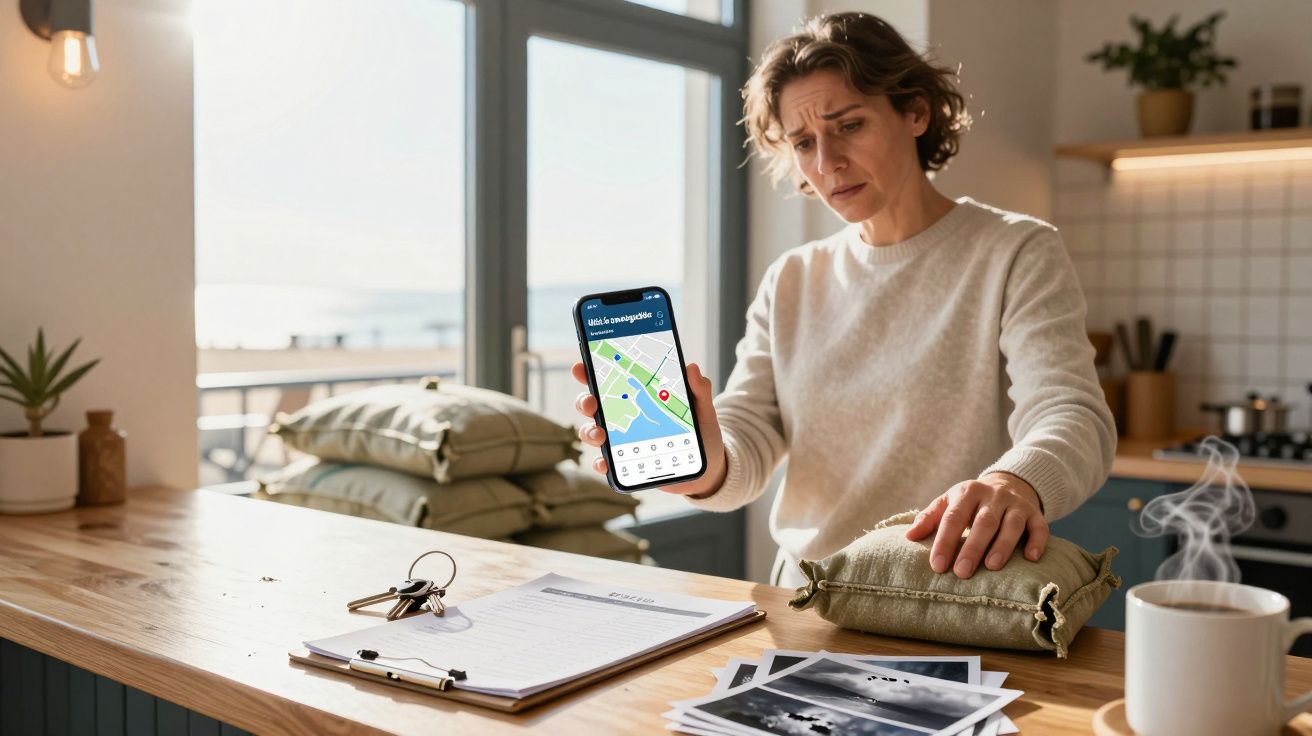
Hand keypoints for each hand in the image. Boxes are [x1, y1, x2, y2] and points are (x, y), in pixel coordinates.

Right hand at [570, 361, 727, 497]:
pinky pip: (606, 463)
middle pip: (593, 406)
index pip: (609, 381)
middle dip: (585, 402)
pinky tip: (604, 462)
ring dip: (590, 432)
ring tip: (600, 435)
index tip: (581, 367)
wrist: (707, 467)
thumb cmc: (701, 433)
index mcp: (638, 397)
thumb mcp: (702, 409)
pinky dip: (600, 462)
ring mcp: (622, 441)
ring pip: (593, 433)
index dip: (590, 373)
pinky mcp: (626, 463)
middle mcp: (624, 417)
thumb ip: (698, 389)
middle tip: (591, 403)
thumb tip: (692, 368)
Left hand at [904, 472, 1048, 578]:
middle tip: (962, 572)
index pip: (953, 517)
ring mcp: (1016, 504)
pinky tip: (1031, 558)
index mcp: (967, 492)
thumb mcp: (948, 502)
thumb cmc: (970, 502)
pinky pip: (1039, 526)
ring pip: (1011, 524)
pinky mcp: (1035, 513)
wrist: (1008, 483)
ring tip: (992, 566)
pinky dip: (1037, 542)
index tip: (937, 566)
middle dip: (972, 547)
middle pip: (983, 522)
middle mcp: (993, 496)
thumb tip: (908, 537)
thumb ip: (929, 518)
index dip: (945, 541)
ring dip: (1002, 545)